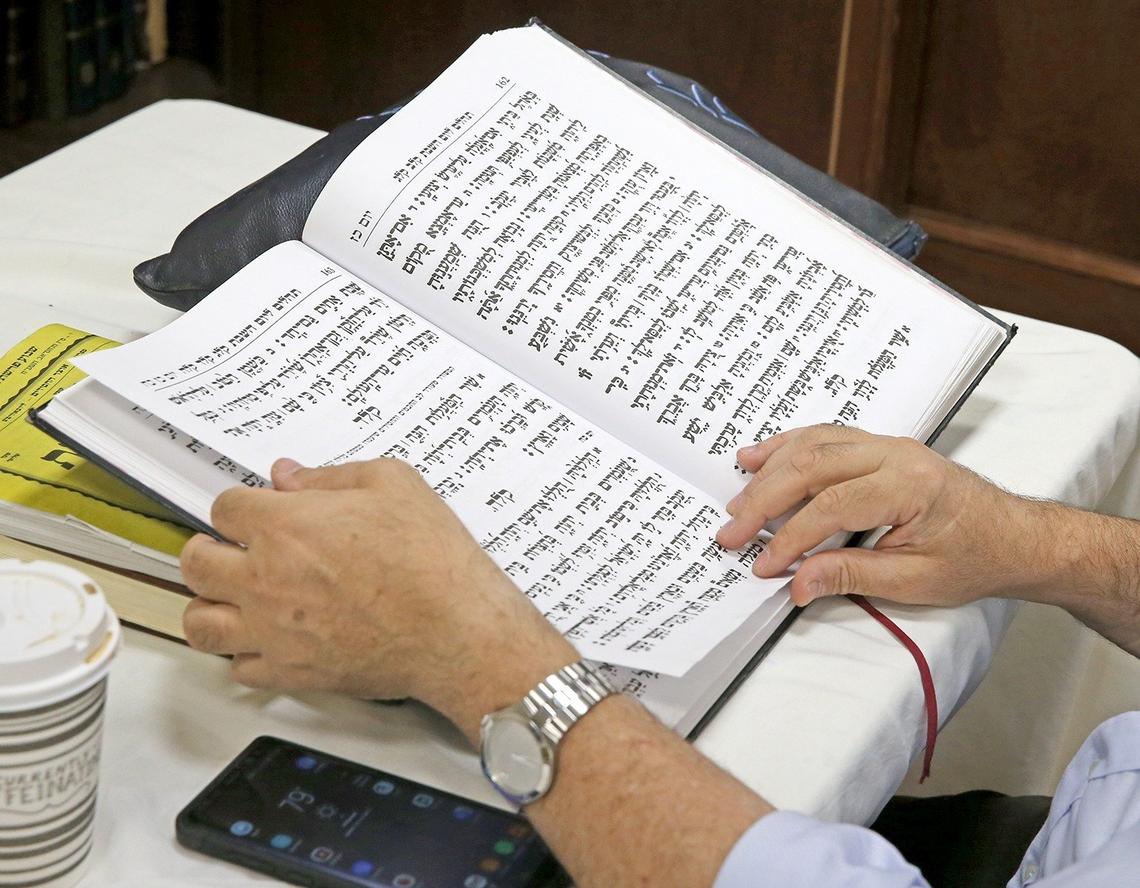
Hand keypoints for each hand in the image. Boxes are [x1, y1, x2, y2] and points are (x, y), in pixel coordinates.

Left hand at [180, 457, 576, 740]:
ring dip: (211, 604)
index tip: (259, 511)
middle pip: (195, 563)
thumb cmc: (431, 559)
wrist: (456, 629)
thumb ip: (331, 477)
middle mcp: (265, 579)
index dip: (243, 505)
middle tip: (233, 550)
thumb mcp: (393, 484)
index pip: (224, 508)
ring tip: (234, 597)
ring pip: (199, 622)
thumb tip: (290, 476)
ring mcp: (273, 631)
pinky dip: (245, 653)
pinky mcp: (290, 672)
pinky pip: (238, 668)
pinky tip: (268, 638)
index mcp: (285, 526)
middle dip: (210, 549)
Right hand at [715, 425, 1034, 606]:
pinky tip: (760, 457)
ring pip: (814, 444)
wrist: (1014, 537)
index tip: (765, 565)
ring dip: (770, 470)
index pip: (833, 506)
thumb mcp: (916, 581)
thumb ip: (853, 576)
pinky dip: (788, 446)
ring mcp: (886, 444)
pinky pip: (825, 437)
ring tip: (736, 497)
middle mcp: (895, 453)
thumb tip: (798, 582)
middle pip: (813, 466)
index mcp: (910, 485)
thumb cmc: (974, 558)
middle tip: (731, 531)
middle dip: (765, 500)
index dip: (792, 537)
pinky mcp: (878, 446)